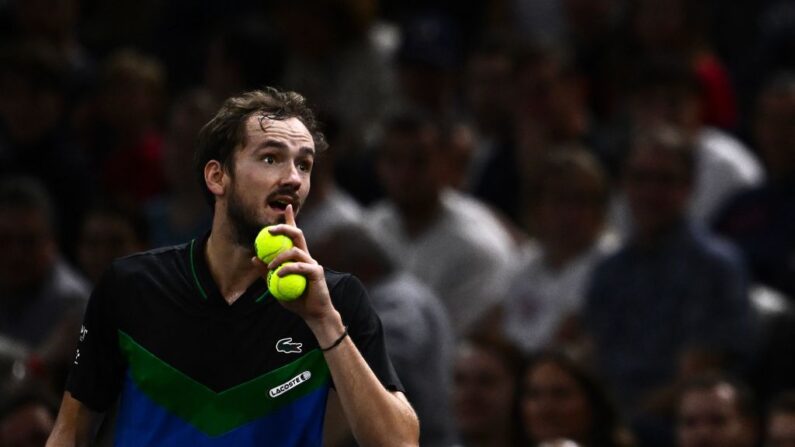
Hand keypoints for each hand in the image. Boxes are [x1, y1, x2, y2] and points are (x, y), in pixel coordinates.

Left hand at [250, 205, 339, 329]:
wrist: (313, 314)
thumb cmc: (296, 300)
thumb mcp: (276, 286)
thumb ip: (267, 273)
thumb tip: (254, 258)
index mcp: (298, 257)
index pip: (294, 235)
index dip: (291, 220)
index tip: (286, 207)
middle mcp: (306, 256)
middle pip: (297, 235)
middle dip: (285, 227)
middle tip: (269, 230)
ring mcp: (312, 263)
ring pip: (295, 250)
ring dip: (280, 256)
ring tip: (271, 266)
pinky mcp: (316, 272)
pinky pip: (300, 266)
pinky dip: (288, 268)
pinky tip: (279, 273)